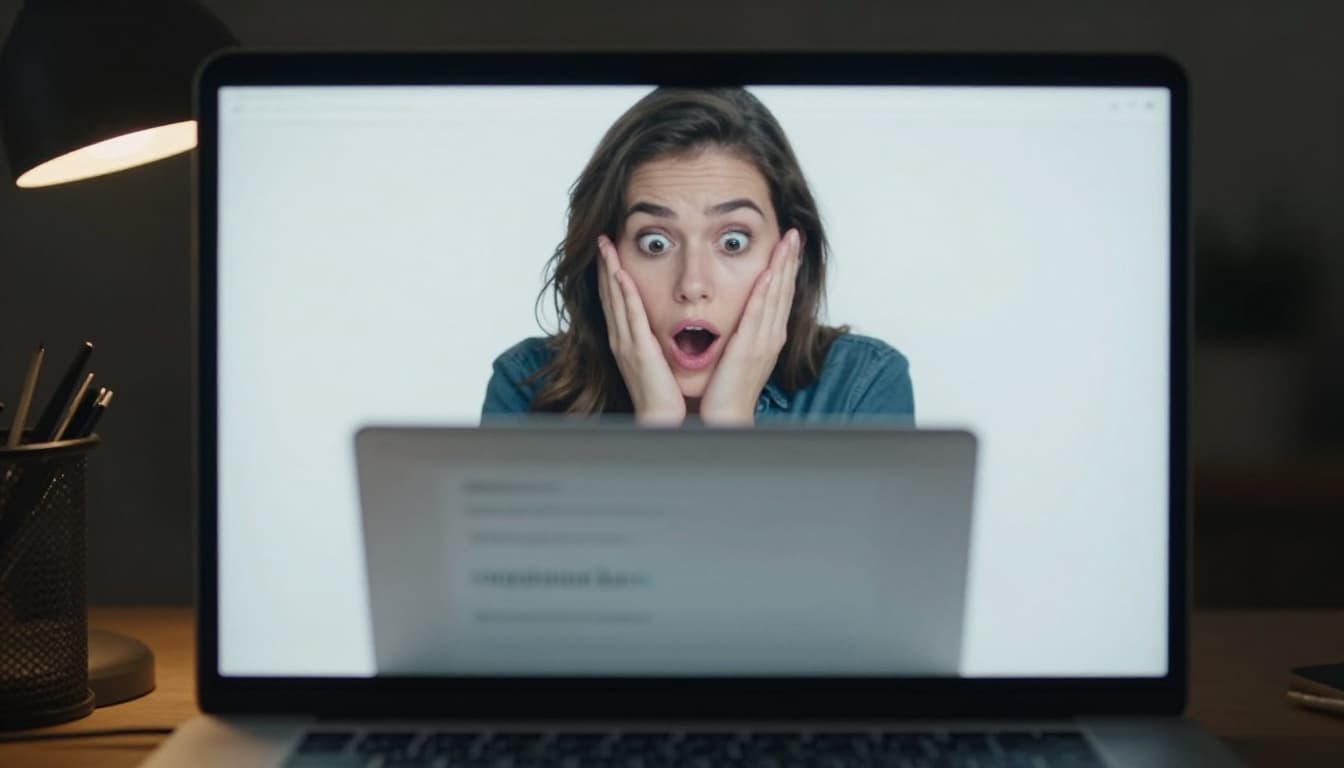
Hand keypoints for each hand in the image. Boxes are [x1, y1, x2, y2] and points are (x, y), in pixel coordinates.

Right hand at [596, 235, 685, 425]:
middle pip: (609, 294)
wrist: (663, 420)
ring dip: (609, 270)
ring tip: (605, 245)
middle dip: (604, 265)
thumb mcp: (656, 361)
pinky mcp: (638, 349)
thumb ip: (654, 342)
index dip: (610, 275)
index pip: (615, 301)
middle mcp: (621, 339)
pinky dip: (624, 292)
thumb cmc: (665, 394)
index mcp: (626, 341)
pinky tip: (621, 272)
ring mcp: (626, 344)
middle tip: (600, 239)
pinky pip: (630, 314)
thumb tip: (661, 328)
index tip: (609, 252)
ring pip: (615, 299)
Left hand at [699, 228, 802, 425]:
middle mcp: (771, 336)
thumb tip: (738, 318)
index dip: (786, 269)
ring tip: (788, 241)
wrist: (726, 417)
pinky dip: (766, 292)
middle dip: (789, 260)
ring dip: (783, 267)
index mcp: (767, 337)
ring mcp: (763, 341)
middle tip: (794, 233)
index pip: (780, 295)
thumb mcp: (737, 354)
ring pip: (776, 296)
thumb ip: (740, 333)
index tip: (788, 245)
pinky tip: (769, 272)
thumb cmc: (726, 390)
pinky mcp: (749, 348)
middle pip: (784, 290)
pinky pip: (759, 314)